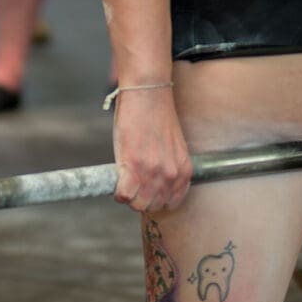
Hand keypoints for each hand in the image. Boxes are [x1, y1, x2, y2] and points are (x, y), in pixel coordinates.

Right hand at [111, 88, 190, 212]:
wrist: (148, 94)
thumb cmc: (157, 117)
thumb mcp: (172, 149)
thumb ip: (168, 169)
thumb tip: (155, 186)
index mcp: (184, 171)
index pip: (170, 203)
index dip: (155, 198)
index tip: (146, 189)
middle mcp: (171, 175)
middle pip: (152, 206)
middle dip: (140, 198)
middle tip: (132, 182)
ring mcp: (153, 173)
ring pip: (137, 204)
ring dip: (128, 195)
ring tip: (125, 178)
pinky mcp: (134, 167)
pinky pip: (123, 195)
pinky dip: (118, 191)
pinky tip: (118, 178)